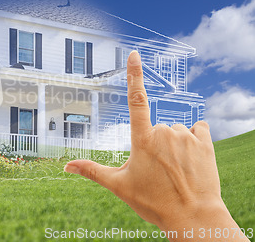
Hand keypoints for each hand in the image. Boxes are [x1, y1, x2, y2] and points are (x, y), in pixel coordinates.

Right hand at [64, 51, 247, 241]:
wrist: (194, 217)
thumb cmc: (154, 202)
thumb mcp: (119, 186)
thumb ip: (92, 171)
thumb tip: (66, 166)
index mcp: (142, 140)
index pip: (136, 99)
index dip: (134, 75)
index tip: (135, 55)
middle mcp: (164, 133)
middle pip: (155, 127)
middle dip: (154, 143)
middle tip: (157, 169)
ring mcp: (186, 136)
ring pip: (175, 130)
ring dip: (173, 143)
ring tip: (175, 168)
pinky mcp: (205, 142)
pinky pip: (198, 129)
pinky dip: (193, 139)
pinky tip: (191, 157)